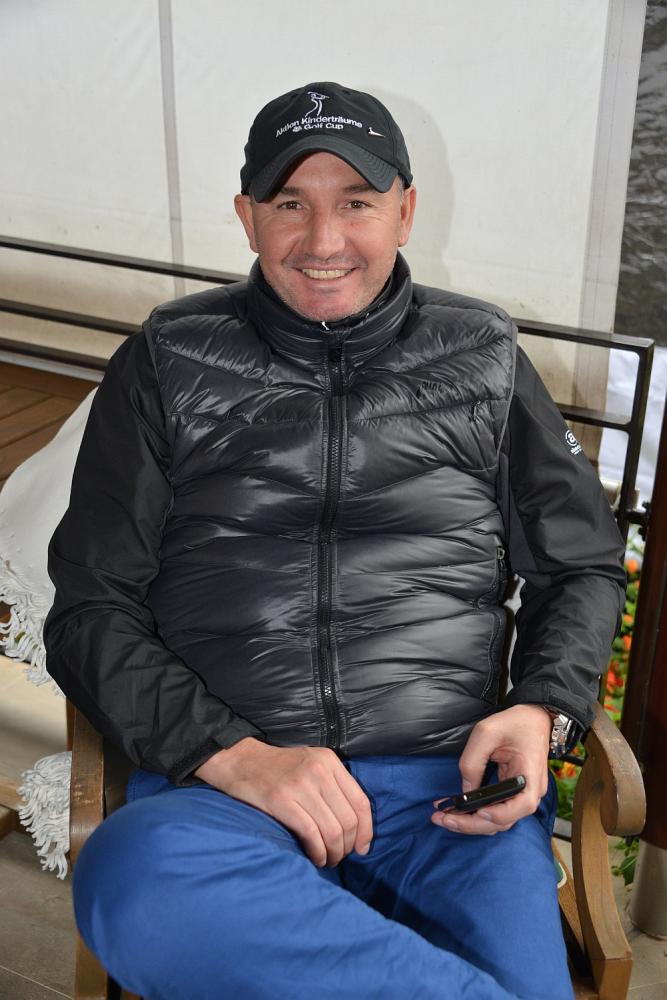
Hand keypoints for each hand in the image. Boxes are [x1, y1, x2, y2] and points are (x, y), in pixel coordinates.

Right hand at [195, 738, 372, 867]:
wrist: (239, 759)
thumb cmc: (277, 768)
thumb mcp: (311, 764)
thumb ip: (333, 785)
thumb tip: (356, 827)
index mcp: (329, 761)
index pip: (361, 802)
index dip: (366, 831)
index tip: (362, 849)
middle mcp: (318, 771)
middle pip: (348, 820)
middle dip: (347, 847)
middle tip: (339, 857)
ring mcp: (299, 785)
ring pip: (332, 830)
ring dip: (333, 854)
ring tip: (326, 860)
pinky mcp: (280, 800)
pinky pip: (311, 834)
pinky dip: (317, 852)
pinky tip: (315, 858)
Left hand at [431, 704, 550, 835]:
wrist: (534, 718)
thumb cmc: (514, 723)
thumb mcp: (486, 733)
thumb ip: (472, 762)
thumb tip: (464, 791)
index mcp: (530, 777)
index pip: (518, 807)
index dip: (494, 814)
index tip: (470, 811)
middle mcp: (531, 793)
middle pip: (502, 822)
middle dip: (470, 824)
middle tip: (441, 819)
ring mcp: (524, 796)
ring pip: (498, 821)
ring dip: (471, 823)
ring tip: (444, 817)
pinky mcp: (515, 795)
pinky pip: (497, 811)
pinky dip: (477, 815)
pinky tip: (457, 812)